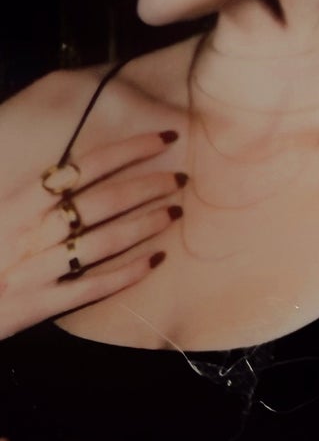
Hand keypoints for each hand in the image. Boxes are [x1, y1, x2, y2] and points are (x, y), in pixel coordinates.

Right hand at [0, 130, 181, 345]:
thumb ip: (31, 187)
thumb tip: (68, 161)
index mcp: (18, 200)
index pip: (82, 166)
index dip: (127, 150)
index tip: (162, 138)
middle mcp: (30, 230)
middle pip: (102, 201)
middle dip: (147, 186)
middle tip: (179, 177)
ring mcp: (38, 268)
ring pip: (104, 241)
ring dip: (145, 225)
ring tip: (174, 213)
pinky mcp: (41, 302)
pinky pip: (93, 286)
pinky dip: (127, 273)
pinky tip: (154, 261)